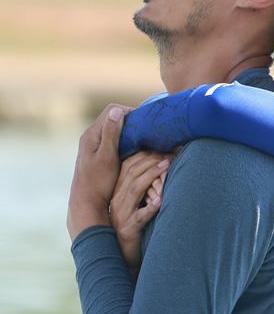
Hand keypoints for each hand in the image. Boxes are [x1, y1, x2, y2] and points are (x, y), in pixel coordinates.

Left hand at [67, 104, 132, 240]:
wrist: (87, 203)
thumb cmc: (98, 181)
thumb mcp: (107, 156)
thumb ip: (111, 133)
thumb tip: (117, 110)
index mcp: (92, 134)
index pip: (112, 110)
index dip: (129, 111)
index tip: (144, 122)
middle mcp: (92, 136)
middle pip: (113, 118)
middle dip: (130, 120)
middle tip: (147, 130)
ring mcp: (95, 145)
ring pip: (115, 128)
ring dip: (129, 130)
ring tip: (143, 138)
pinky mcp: (99, 153)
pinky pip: (114, 138)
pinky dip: (125, 139)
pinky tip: (135, 148)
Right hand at [110, 152, 171, 271]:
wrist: (123, 254)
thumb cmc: (135, 222)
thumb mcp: (138, 201)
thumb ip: (145, 184)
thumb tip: (164, 161)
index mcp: (118, 190)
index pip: (128, 165)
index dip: (145, 153)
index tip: (163, 145)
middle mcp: (117, 200)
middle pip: (132, 173)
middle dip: (151, 160)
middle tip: (170, 152)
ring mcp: (122, 215)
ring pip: (135, 190)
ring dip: (152, 175)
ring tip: (167, 164)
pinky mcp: (130, 229)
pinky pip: (140, 217)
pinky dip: (150, 207)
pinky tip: (161, 200)